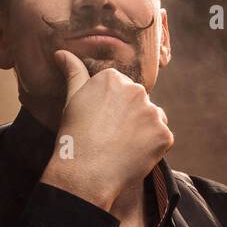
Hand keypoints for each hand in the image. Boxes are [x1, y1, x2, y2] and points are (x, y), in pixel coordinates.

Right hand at [40, 49, 172, 209]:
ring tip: (122, 147)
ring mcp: (153, 113)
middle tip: (110, 138)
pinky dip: (152, 149)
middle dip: (129, 119)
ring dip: (143, 132)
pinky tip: (133, 156)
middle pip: (139, 104)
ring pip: (153, 120)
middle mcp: (137, 90)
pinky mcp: (164, 135)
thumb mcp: (72, 100)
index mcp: (114, 79)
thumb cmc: (74, 137)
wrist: (85, 174)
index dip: (112, 110)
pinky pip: (162, 139)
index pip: (122, 90)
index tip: (101, 124)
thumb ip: (73, 73)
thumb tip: (61, 53)